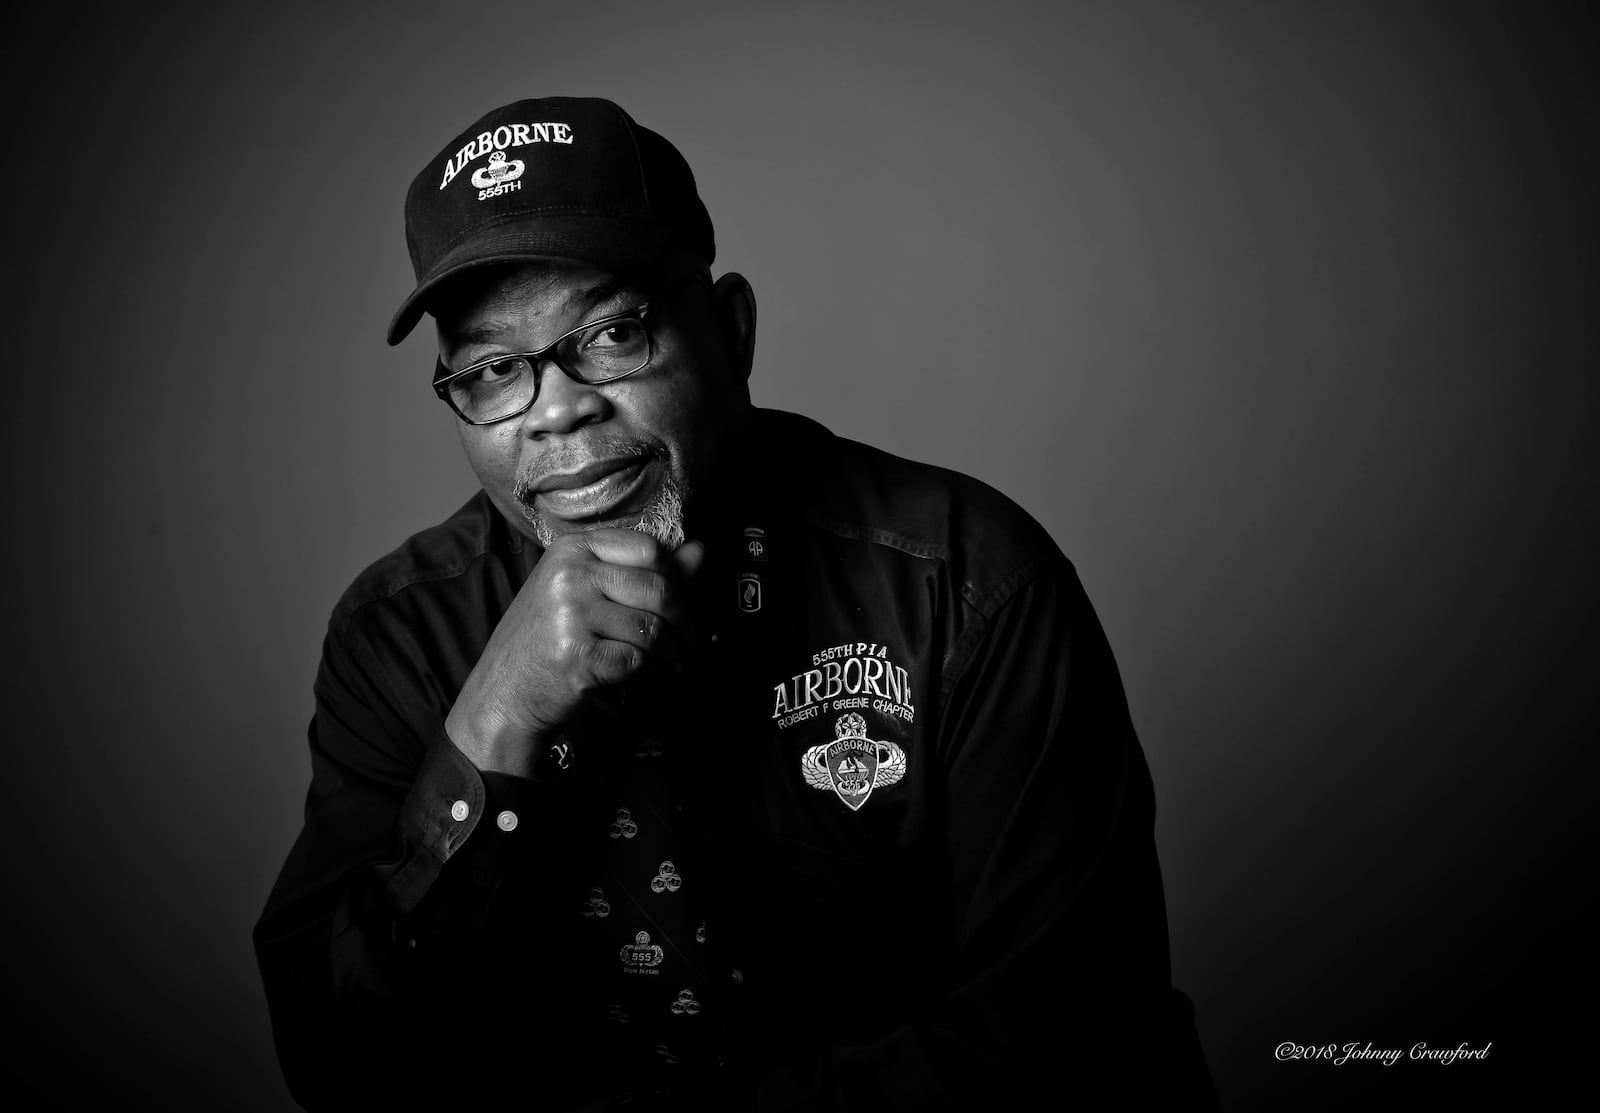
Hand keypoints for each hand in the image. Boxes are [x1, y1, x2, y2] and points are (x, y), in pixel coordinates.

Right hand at [444, 529, 705, 776]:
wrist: (504, 691)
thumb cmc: (549, 638)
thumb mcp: (587, 591)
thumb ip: (644, 570)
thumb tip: (699, 551)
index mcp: (572, 549)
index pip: (648, 549)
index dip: (676, 577)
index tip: (682, 601)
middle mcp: (569, 575)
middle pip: (658, 589)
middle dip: (685, 621)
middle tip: (690, 641)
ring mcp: (571, 615)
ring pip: (653, 629)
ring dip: (671, 652)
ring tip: (669, 662)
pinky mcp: (577, 656)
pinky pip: (639, 661)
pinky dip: (650, 674)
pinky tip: (643, 677)